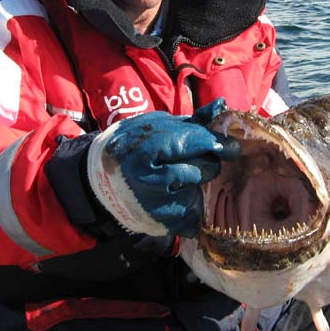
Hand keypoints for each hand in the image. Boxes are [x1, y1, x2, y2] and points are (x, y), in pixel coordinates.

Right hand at [86, 101, 238, 236]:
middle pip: (204, 166)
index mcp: (144, 149)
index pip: (194, 142)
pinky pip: (196, 211)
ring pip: (201, 186)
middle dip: (207, 160)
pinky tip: (175, 196)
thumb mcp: (152, 126)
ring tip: (178, 176)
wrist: (99, 186)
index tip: (230, 145)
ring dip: (198, 180)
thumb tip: (222, 106)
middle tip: (196, 159)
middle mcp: (150, 180)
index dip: (214, 141)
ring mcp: (158, 205)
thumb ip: (189, 121)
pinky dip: (192, 203)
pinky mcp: (166, 224)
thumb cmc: (130, 150)